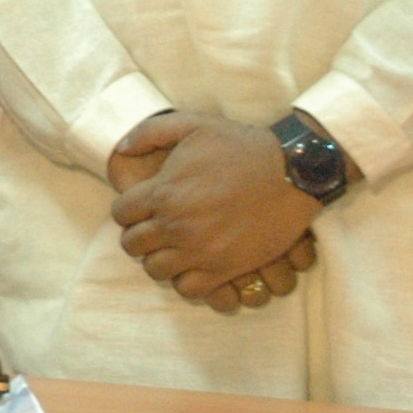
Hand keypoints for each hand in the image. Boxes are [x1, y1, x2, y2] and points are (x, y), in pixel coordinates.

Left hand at [108, 111, 319, 302]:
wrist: (291, 171)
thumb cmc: (241, 146)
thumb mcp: (190, 124)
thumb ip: (148, 133)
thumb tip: (121, 148)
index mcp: (163, 192)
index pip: (121, 214)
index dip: (127, 211)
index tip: (140, 208)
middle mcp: (176, 225)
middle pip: (133, 245)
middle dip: (138, 237)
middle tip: (154, 230)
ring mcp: (201, 250)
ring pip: (157, 270)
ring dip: (159, 259)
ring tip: (172, 248)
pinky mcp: (227, 268)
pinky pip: (190, 288)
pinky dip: (186, 280)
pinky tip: (194, 264)